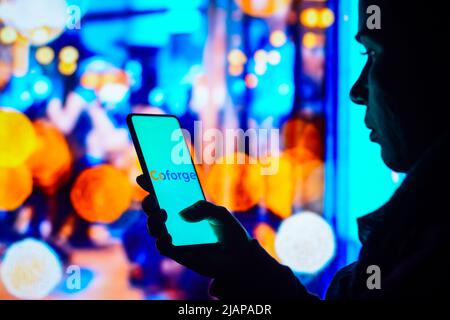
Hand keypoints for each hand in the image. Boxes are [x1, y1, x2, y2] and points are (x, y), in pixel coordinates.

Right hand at [136, 175, 251, 277]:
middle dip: (149, 203)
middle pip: (154, 209)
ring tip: (162, 215)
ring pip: (154, 227)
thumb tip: (181, 214)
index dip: (152, 184)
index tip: (143, 176)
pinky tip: (167, 236)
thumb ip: (204, 209)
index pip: (165, 193)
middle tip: (153, 199)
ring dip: (152, 220)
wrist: (240, 258)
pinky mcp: (178, 254)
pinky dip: (161, 241)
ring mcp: (176, 237)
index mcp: (186, 206)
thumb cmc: (230, 233)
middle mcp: (177, 221)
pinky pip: (163, 247)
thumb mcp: (221, 214)